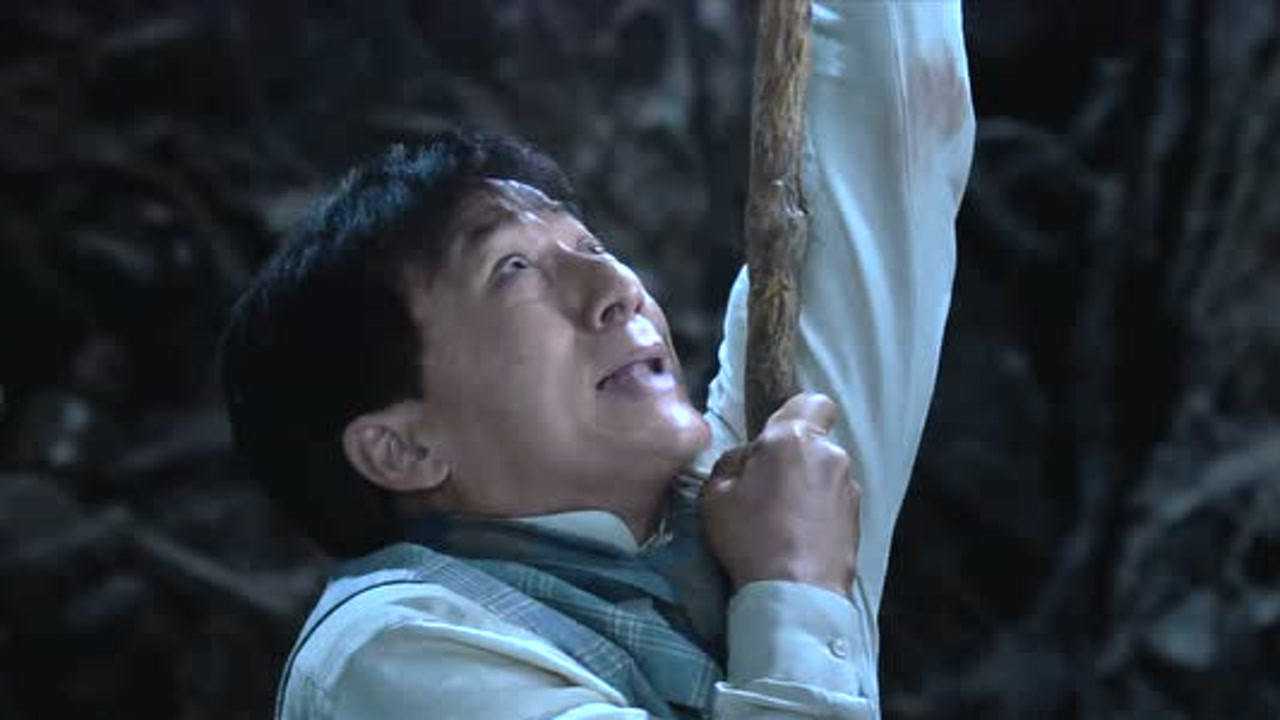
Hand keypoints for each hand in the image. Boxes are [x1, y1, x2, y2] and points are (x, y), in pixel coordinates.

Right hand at [700, 392, 860, 597]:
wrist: (795, 594)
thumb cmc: (750, 538)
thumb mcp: (714, 495)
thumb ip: (731, 464)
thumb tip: (748, 459)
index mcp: (793, 439)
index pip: (812, 402)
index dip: (795, 414)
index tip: (774, 442)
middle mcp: (830, 455)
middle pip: (814, 443)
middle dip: (794, 458)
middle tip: (766, 490)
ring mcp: (849, 488)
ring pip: (825, 473)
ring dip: (808, 486)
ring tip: (783, 521)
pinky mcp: (858, 518)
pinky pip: (834, 502)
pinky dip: (820, 512)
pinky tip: (800, 538)